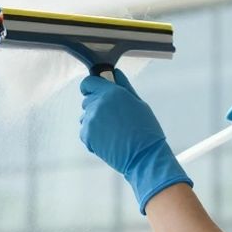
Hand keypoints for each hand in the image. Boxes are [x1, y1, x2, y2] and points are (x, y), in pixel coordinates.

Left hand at [80, 70, 191, 213]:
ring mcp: (90, 121)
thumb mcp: (139, 103)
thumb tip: (115, 74)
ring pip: (86, 117)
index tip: (98, 92)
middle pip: (87, 100)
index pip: (88, 83)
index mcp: (111, 93)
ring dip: (95, 121)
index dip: (93, 87)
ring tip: (112, 131)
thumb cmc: (146, 131)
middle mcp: (98, 104)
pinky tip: (109, 140)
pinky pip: (85, 132)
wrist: (144, 157)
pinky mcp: (87, 136)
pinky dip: (93, 136)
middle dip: (97, 106)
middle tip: (113, 117)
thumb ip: (124, 86)